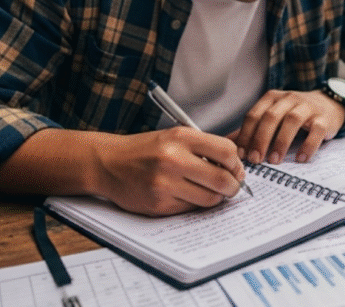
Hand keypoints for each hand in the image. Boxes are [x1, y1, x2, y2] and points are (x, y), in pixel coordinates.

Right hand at [93, 127, 246, 216]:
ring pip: (209, 198)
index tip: (235, 169)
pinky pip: (191, 208)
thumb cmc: (145, 149)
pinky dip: (195, 204)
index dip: (236, 163)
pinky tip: (187, 195)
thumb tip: (236, 164)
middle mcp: (173, 159)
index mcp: (181, 137)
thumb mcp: (174, 136)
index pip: (226, 151)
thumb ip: (203, 147)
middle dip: (233, 186)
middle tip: (232, 187)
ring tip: (211, 191)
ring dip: (216, 198)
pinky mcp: (159, 204)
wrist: (108, 163)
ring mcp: (165, 183)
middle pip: (222, 179)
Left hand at [232, 89, 344, 165]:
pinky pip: (316, 130)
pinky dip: (308, 146)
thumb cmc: (296, 114)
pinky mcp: (324, 118)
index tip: (241, 155)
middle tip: (256, 160)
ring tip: (274, 161)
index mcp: (272, 98)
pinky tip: (300, 159)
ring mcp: (308, 107)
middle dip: (261, 139)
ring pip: (292, 120)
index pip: (254, 115)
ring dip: (281, 142)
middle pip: (271, 117)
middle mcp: (289, 99)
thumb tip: (228, 143)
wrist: (329, 104)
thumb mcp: (274, 116)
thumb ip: (253, 128)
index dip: (246, 135)